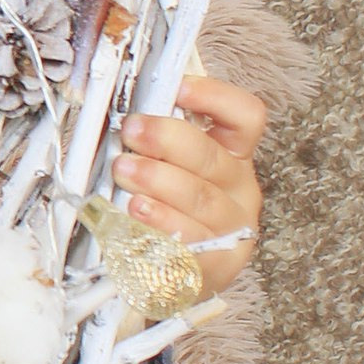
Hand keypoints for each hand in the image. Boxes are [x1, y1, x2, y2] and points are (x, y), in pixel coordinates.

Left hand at [114, 73, 266, 295]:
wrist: (174, 276)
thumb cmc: (166, 209)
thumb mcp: (165, 167)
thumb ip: (153, 139)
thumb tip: (119, 99)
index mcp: (232, 156)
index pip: (244, 118)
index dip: (215, 98)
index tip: (177, 87)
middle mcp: (239, 190)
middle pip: (212, 158)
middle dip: (168, 139)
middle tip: (130, 131)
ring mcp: (230, 230)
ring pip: (201, 199)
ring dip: (159, 181)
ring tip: (124, 171)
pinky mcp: (215, 267)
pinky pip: (191, 244)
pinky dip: (162, 226)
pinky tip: (136, 215)